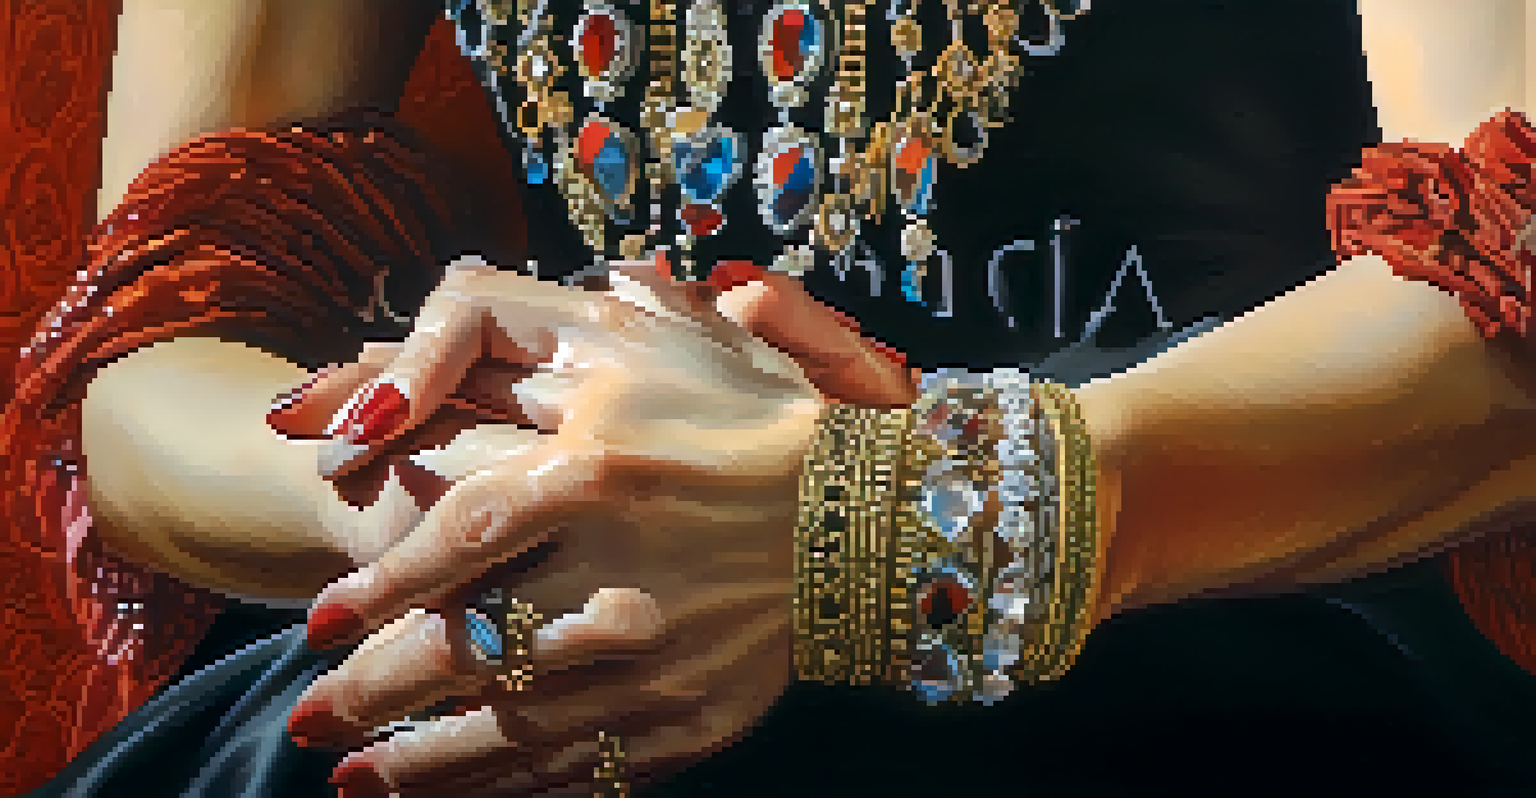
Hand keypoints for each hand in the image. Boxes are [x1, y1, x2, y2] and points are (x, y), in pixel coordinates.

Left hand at [282, 257, 912, 795]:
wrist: (880, 519)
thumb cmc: (758, 418)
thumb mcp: (655, 342)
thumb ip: (538, 326)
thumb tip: (433, 324)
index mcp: (598, 465)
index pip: (456, 534)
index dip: (378, 585)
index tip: (318, 624)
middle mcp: (621, 568)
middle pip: (465, 651)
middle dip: (372, 697)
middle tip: (308, 721)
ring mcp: (659, 657)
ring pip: (510, 729)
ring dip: (419, 765)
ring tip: (351, 782)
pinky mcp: (693, 717)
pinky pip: (581, 769)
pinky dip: (510, 790)